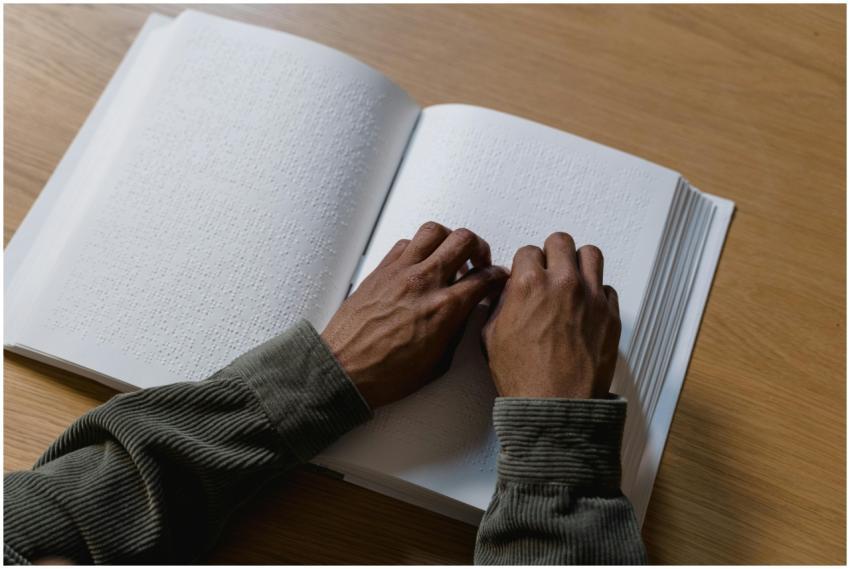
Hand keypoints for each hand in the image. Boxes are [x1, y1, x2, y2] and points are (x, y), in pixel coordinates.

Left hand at [322, 222, 508, 407]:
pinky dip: (420, 247)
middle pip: (464, 240)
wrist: (344, 371)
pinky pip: (406, 243)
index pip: (485, 277)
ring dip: (449, 240)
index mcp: (444, 309)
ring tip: (449, 255)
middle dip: (479, 248)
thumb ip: (456, 331)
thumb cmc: (385, 375)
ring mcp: (400, 272)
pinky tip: (420, 264)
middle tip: (477, 262)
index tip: (498, 279)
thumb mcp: (438, 363)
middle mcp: (425, 283)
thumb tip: (465, 314)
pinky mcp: (380, 270)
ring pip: (434, 231)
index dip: (498, 276)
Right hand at [482, 232, 620, 398]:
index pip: (528, 251)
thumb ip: (499, 305)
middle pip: (561, 242)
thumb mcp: (491, 336)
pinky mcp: (611, 315)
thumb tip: (505, 294)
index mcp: (530, 285)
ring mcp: (591, 297)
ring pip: (591, 254)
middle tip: (549, 269)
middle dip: (551, 253)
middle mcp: (563, 284)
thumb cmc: (524, 377)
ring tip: (572, 278)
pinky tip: (586, 308)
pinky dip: (597, 293)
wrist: (556, 405)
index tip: (526, 275)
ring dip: (578, 263)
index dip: (524, 264)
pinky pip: (607, 288)